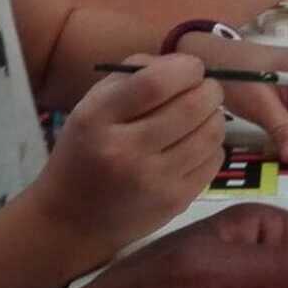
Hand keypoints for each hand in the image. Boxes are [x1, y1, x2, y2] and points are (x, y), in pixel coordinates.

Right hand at [30, 54, 223, 254]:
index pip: (156, 83)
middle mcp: (126, 151)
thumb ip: (131, 77)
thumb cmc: (84, 154)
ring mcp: (154, 181)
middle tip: (204, 89)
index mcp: (98, 119)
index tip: (190, 68)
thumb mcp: (90, 107)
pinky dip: (212, 145)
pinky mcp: (176, 201)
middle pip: (192, 106)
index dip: (185, 68)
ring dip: (214, 116)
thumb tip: (182, 65)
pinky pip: (215, 160)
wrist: (72, 222)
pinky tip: (194, 144)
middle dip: (209, 90)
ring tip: (201, 115)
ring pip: (211, 133)